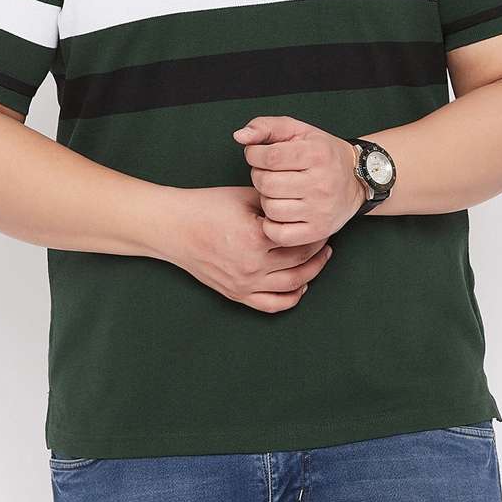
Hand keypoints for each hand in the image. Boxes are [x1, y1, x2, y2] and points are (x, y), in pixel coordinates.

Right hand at [167, 185, 333, 312]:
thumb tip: (301, 207)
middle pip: (301, 262)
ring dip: (313, 272)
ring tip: (321, 258)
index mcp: (256, 238)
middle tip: (327, 237)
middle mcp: (252, 266)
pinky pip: (272, 304)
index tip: (322, 220)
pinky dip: (292, 298)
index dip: (316, 229)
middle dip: (319, 249)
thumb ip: (275, 205)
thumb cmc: (206, 207)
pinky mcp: (236, 294)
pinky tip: (302, 285)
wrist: (174, 227)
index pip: (300, 238)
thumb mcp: (244, 197)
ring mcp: (244, 284)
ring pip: (292, 285)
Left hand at [232, 115, 364, 244]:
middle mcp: (321, 183)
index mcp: (317, 154)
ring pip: (271, 209)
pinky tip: (278, 212)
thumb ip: (266, 127)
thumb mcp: (297, 130)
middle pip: (267, 184)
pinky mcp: (318, 230)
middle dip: (258, 177)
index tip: (257, 155)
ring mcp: (321, 210)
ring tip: (276, 191)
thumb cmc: (321, 152)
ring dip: (265, 199)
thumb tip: (239, 136)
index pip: (269, 157)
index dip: (254, 155)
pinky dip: (271, 224)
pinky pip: (279, 234)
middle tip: (268, 174)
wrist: (356, 179)